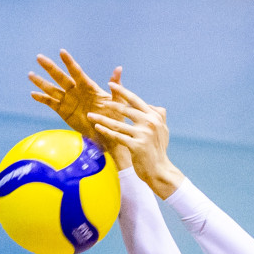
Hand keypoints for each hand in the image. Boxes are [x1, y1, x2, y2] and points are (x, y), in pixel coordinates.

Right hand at [28, 50, 117, 145]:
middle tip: (39, 57)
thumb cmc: (115, 117)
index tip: (61, 52)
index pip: (76, 71)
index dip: (69, 62)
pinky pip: (51, 103)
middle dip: (50, 67)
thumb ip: (116, 85)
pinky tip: (33, 94)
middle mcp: (76, 91)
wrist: (107, 134)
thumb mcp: (118, 101)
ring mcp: (68, 101)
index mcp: (88, 87)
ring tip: (30, 74)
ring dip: (41, 82)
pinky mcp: (63, 111)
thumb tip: (118, 69)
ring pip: (52, 89)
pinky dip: (42, 99)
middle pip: (60, 77)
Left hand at [89, 81, 183, 197]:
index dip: (122, 92)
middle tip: (99, 99)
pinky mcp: (136, 145)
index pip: (136, 100)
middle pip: (126, 109)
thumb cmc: (158, 149)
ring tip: (90, 115)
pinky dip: (106, 131)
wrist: (160, 170)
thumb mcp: (162, 129)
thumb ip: (157, 116)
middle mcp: (150, 122)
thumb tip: (150, 105)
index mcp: (155, 115)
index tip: (111, 84)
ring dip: (102, 119)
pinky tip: (97, 127)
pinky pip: (117, 136)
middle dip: (111, 103)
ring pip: (118, 123)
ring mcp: (143, 134)